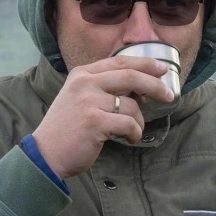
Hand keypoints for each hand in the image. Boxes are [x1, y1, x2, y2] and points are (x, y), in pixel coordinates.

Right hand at [31, 56, 173, 177]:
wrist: (46, 154)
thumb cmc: (67, 129)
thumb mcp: (80, 98)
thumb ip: (104, 89)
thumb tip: (140, 91)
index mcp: (82, 74)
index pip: (120, 62)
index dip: (145, 63)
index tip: (162, 69)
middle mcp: (85, 83)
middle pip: (131, 76)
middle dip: (155, 85)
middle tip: (169, 95)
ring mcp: (89, 102)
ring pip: (132, 106)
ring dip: (139, 121)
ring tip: (132, 131)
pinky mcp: (94, 122)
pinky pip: (128, 124)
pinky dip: (134, 133)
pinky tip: (129, 139)